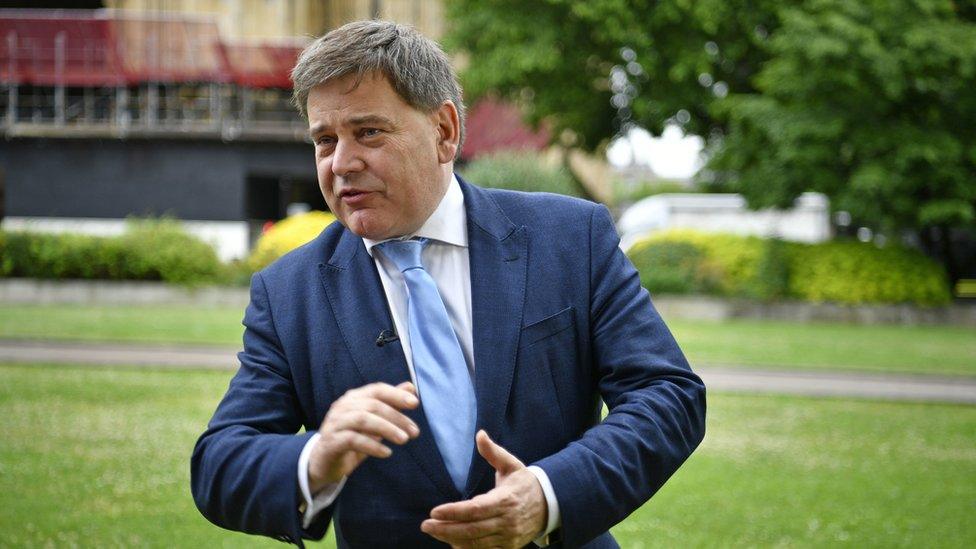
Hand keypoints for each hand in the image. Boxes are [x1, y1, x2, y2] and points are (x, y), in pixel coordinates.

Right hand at [308, 381, 419, 491]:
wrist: (323, 462)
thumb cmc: (351, 438)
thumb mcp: (373, 421)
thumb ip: (390, 404)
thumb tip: (410, 387)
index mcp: (353, 398)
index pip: (376, 390)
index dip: (396, 394)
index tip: (416, 403)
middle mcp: (342, 407)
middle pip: (372, 405)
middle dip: (396, 417)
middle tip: (414, 432)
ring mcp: (335, 424)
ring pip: (362, 420)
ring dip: (386, 429)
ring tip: (404, 440)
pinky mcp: (330, 442)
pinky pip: (352, 440)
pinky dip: (372, 445)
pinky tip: (387, 453)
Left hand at [422, 430, 546, 547]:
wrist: (550, 504)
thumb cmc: (525, 483)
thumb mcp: (511, 464)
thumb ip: (493, 452)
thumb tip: (480, 434)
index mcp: (506, 500)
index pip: (475, 509)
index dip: (453, 512)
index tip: (434, 511)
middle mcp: (507, 521)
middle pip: (471, 529)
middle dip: (446, 529)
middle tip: (426, 525)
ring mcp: (509, 537)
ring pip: (476, 543)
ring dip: (452, 539)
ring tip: (435, 531)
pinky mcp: (509, 547)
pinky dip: (467, 548)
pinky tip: (452, 542)